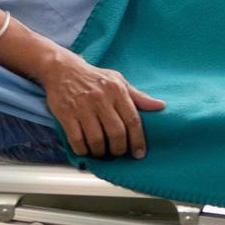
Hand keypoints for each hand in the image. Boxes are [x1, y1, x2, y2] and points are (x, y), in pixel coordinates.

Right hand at [35, 50, 164, 157]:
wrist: (63, 70)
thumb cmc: (95, 77)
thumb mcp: (119, 81)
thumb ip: (139, 97)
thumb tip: (161, 106)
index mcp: (117, 90)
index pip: (132, 120)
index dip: (137, 140)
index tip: (139, 154)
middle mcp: (101, 99)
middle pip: (116, 133)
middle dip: (119, 149)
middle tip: (118, 153)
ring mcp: (82, 107)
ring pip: (97, 140)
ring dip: (101, 152)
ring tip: (102, 152)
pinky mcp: (66, 115)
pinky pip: (77, 140)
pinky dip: (83, 150)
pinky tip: (87, 149)